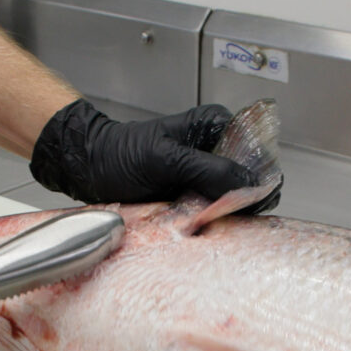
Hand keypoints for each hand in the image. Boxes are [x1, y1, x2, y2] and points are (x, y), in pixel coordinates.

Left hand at [29, 99, 280, 212]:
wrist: (92, 169)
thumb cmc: (121, 155)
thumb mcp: (166, 160)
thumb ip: (208, 170)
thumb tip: (247, 185)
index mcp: (215, 127)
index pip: (257, 151)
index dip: (258, 176)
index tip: (243, 197)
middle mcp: (216, 150)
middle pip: (250, 179)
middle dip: (241, 199)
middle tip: (219, 211)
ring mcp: (207, 175)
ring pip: (236, 199)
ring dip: (225, 214)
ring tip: (202, 216)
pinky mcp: (196, 196)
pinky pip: (216, 212)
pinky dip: (211, 222)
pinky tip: (198, 223)